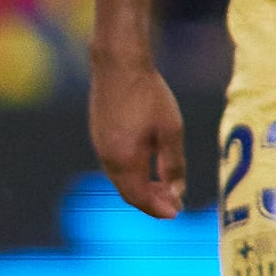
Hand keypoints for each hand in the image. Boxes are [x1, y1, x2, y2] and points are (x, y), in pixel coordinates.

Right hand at [89, 49, 187, 219]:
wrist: (119, 63)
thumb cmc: (148, 94)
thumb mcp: (170, 131)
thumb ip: (173, 164)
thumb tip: (177, 192)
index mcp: (124, 160)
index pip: (139, 198)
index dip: (158, 209)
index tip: (176, 212)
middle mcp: (107, 157)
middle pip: (128, 192)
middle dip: (151, 201)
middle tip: (173, 203)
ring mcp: (99, 145)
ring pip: (121, 178)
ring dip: (141, 186)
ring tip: (164, 185)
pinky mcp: (98, 133)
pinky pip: (115, 164)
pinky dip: (132, 172)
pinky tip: (147, 163)